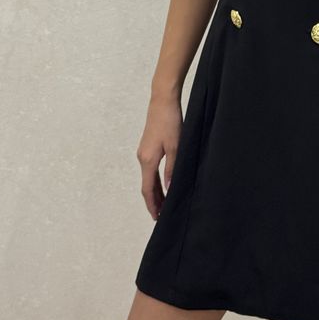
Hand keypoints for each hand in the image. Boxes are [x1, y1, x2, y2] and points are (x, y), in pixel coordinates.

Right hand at [136, 96, 182, 219]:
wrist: (162, 101)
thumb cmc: (170, 122)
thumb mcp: (176, 147)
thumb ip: (172, 169)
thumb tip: (169, 189)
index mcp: (148, 160)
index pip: (147, 189)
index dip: (152, 205)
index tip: (157, 218)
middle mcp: (142, 158)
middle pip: (147, 186)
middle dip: (154, 201)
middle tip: (163, 215)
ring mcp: (143, 152)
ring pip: (148, 177)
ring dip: (155, 191)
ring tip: (165, 203)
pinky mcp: (148, 146)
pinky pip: (150, 169)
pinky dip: (155, 180)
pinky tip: (163, 183)